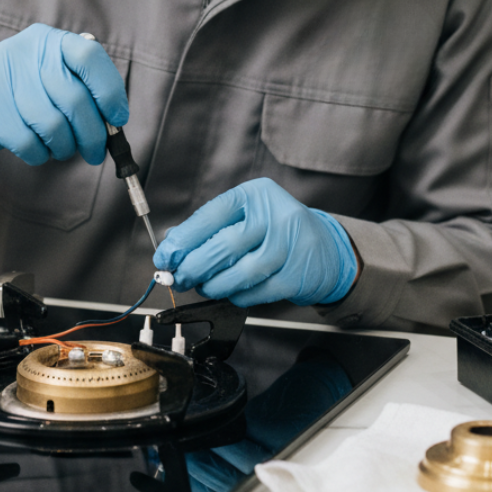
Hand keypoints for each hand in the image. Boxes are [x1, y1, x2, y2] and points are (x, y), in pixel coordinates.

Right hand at [0, 24, 127, 165]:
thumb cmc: (21, 93)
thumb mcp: (48, 75)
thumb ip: (81, 89)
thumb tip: (114, 123)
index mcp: (47, 40)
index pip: (89, 57)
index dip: (109, 91)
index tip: (117, 118)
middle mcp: (26, 53)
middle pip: (75, 100)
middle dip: (93, 135)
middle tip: (97, 152)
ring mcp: (3, 80)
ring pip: (54, 126)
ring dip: (65, 147)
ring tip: (63, 148)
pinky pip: (30, 144)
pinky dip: (40, 154)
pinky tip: (38, 150)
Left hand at [152, 178, 357, 305]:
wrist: (327, 250)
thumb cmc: (277, 230)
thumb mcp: (246, 215)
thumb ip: (210, 226)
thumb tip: (171, 243)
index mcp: (255, 195)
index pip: (210, 215)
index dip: (183, 239)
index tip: (165, 256)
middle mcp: (274, 216)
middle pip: (222, 246)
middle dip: (192, 267)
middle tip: (178, 277)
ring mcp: (288, 247)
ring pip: (238, 274)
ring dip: (212, 285)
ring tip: (204, 285)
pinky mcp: (296, 276)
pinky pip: (254, 293)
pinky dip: (235, 296)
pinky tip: (231, 291)